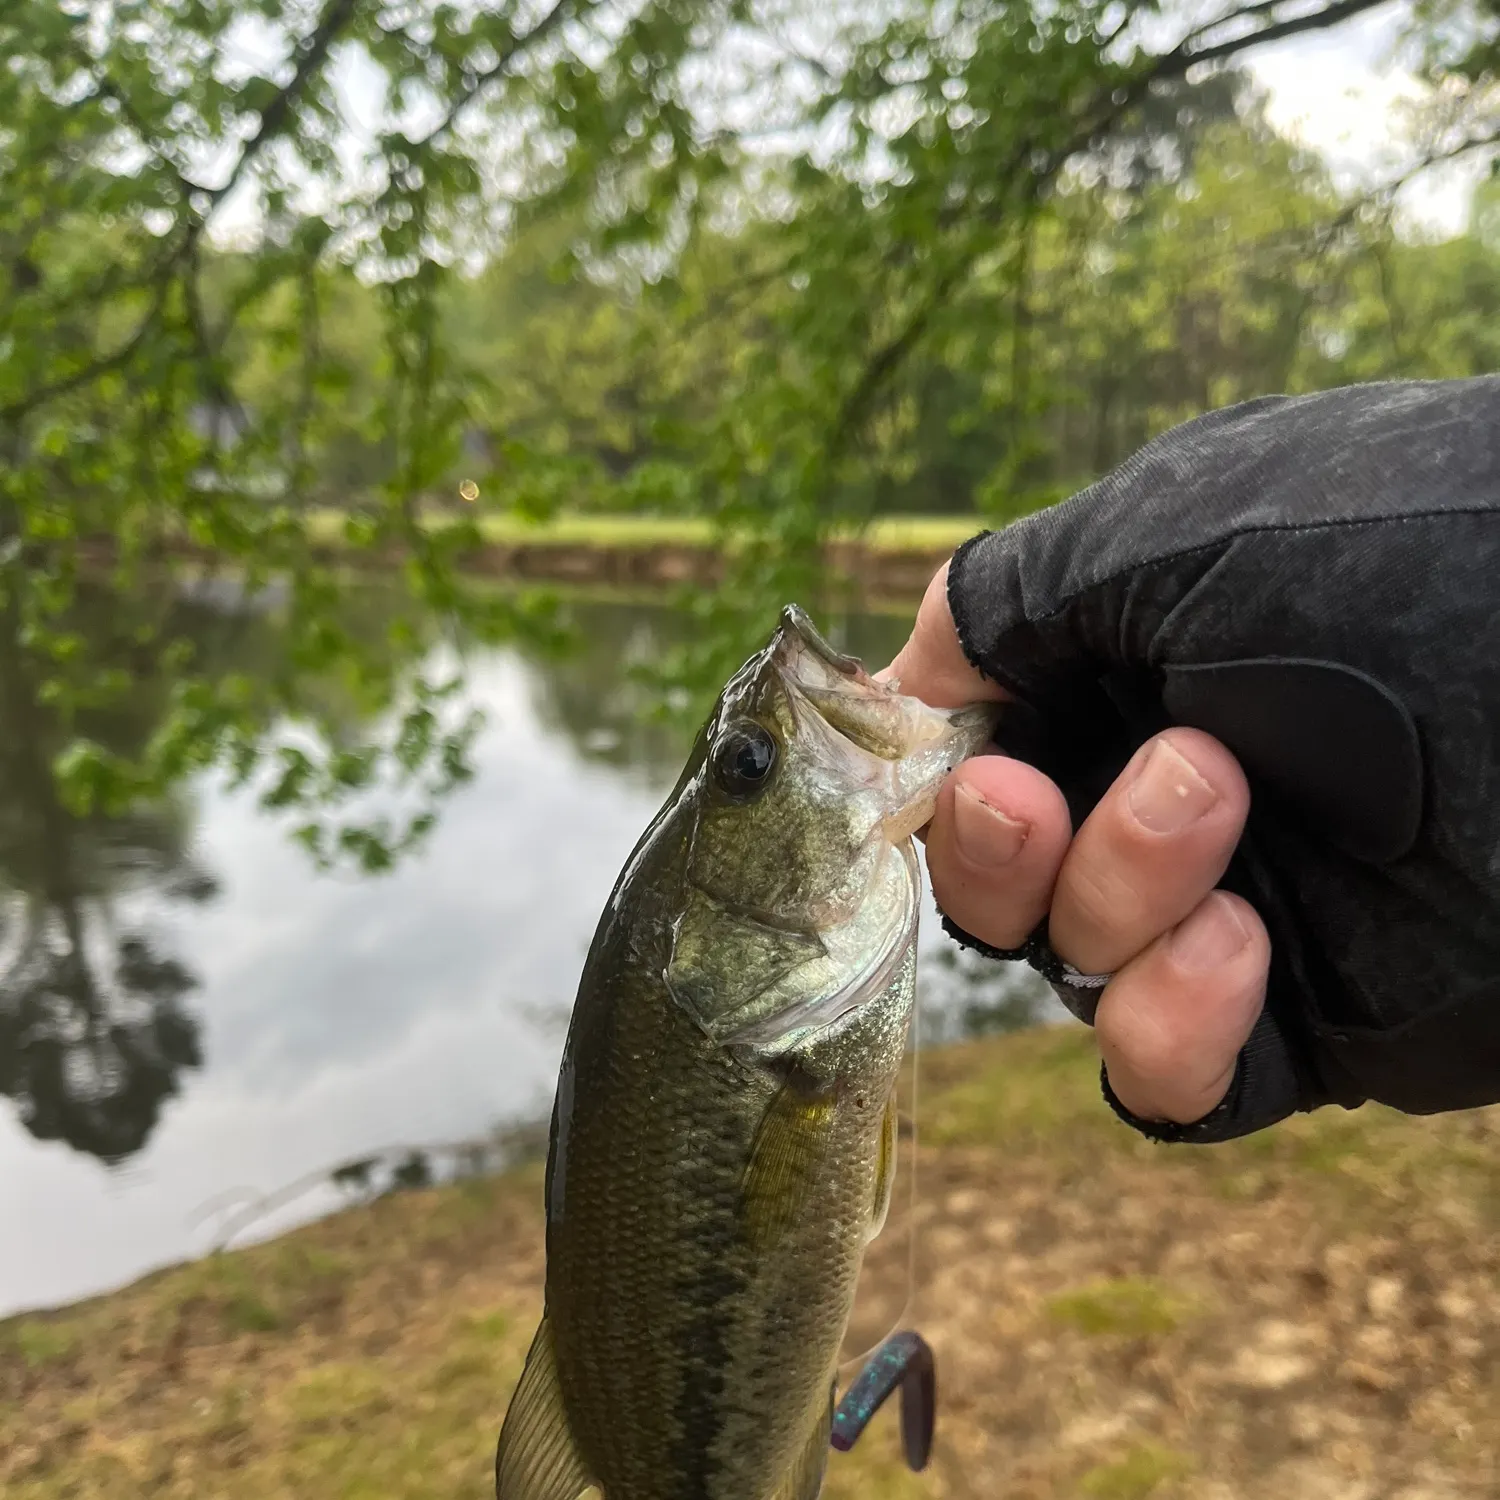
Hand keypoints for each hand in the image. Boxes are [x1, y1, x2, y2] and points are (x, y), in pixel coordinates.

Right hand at [884, 565, 1270, 1126]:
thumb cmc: (1385, 556)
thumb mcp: (1162, 534)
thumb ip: (1003, 600)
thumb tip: (900, 684)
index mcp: (1119, 677)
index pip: (966, 751)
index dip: (918, 765)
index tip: (910, 757)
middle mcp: (1152, 800)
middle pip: (989, 875)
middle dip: (988, 844)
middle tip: (1026, 798)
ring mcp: (1217, 909)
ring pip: (1065, 966)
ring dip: (1104, 895)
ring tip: (1206, 797)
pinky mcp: (1299, 1017)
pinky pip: (1168, 1080)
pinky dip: (1162, 1033)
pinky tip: (1230, 945)